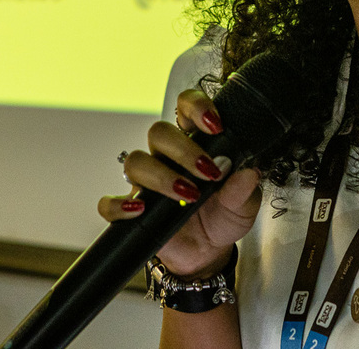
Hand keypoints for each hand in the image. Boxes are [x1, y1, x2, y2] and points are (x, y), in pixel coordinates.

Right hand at [97, 88, 261, 278]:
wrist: (209, 252)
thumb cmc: (223, 218)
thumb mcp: (243, 205)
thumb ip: (244, 189)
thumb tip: (248, 173)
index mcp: (194, 144)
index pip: (185, 107)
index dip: (196, 106)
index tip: (216, 125)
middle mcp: (166, 157)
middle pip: (158, 132)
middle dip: (184, 149)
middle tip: (209, 173)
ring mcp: (147, 182)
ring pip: (136, 161)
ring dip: (162, 177)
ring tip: (188, 196)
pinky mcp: (133, 211)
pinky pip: (110, 204)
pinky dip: (120, 206)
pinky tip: (141, 210)